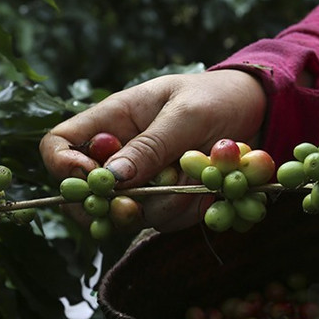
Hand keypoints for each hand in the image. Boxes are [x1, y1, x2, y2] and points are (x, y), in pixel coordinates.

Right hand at [39, 70, 266, 230]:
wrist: (259, 111)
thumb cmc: (217, 97)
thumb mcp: (185, 114)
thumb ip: (150, 145)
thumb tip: (112, 178)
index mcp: (112, 120)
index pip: (59, 145)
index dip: (63, 168)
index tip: (92, 181)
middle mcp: (120, 154)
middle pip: (85, 195)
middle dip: (108, 207)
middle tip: (134, 209)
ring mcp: (142, 181)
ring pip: (128, 214)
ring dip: (164, 204)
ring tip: (197, 178)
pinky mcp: (167, 200)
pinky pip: (163, 221)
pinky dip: (187, 210)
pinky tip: (209, 189)